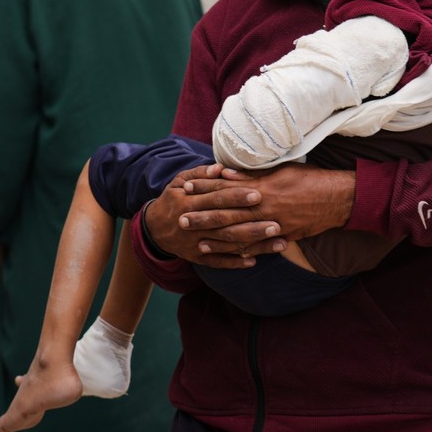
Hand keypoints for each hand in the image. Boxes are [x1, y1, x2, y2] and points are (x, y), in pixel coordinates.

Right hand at [143, 164, 273, 268]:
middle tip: (276, 223)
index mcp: (189, 202)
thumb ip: (200, 174)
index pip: (216, 199)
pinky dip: (235, 263)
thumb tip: (221, 168)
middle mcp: (193, 224)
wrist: (153, 228)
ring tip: (278, 243)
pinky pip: (217, 262)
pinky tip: (254, 261)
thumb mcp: (179, 181)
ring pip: (227, 245)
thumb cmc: (172, 200)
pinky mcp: (197, 258)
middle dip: (251, 224)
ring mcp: (195, 243)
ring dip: (253, 246)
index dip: (236, 197)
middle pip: (225, 224)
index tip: (258, 195)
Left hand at [183, 163, 353, 252]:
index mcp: (261, 188)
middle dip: (202, 216)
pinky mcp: (282, 237)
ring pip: (239, 234)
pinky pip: (258, 247)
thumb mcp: (280, 170)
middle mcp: (263, 208)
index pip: (226, 187)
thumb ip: (251, 175)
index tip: (185, 188)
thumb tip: (225, 173)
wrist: (337, 199)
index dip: (205, 188)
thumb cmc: (309, 179)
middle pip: (226, 213)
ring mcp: (272, 225)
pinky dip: (241, 252)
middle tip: (181, 219)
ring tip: (197, 242)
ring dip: (216, 239)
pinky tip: (227, 255)